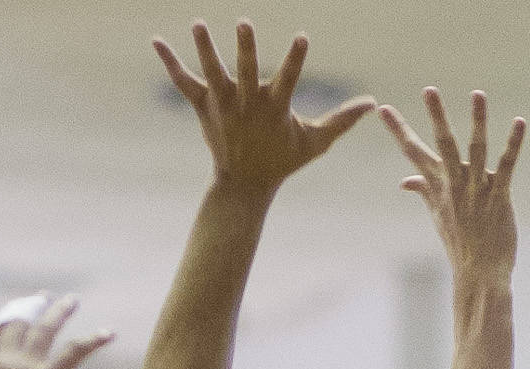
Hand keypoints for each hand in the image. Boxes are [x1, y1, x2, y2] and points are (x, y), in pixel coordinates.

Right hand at [0, 294, 110, 368]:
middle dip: (34, 306)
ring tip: (73, 300)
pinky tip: (108, 333)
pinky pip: (74, 351)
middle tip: (46, 296)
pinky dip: (93, 340)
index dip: (9, 315)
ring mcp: (25, 367)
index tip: (19, 306)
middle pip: (19, 321)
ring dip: (60, 311)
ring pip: (45, 328)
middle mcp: (3, 362)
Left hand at [156, 21, 374, 193]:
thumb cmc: (283, 160)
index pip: (289, 78)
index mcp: (275, 108)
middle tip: (244, 23)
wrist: (244, 184)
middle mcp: (247, 104)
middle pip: (246, 71)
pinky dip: (170, 62)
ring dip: (205, 48)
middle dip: (245, 48)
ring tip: (197, 24)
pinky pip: (183, 82)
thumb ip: (342, 120)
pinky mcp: (203, 106)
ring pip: (212, 72)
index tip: (302, 37)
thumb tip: (373, 103)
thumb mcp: (315, 142)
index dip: (296, 58)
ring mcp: (223, 104)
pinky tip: (157, 41)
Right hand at [379, 88, 525, 285]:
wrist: (479, 273)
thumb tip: (404, 181)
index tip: (381, 108)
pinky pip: (506, 166)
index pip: (413, 152)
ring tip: (477, 94)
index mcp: (437, 187)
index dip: (398, 129)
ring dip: (477, 121)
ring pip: (476, 149)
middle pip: (443, 144)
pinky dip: (513, 144)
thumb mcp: (438, 216)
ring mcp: (476, 190)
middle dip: (436, 116)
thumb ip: (424, 192)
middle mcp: (454, 185)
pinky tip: (519, 122)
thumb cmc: (460, 244)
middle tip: (429, 89)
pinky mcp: (499, 197)